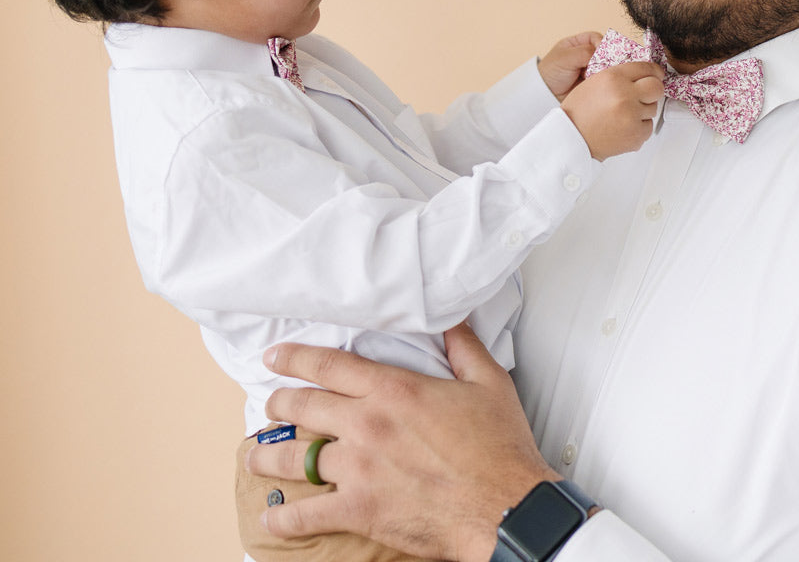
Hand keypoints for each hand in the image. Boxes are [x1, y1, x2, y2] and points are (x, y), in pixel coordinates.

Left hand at [246, 323, 560, 561]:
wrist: (506, 507)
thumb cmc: (499, 447)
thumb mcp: (488, 382)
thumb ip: (464, 346)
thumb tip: (451, 319)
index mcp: (394, 389)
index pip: (331, 364)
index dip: (296, 357)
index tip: (274, 357)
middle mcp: (368, 423)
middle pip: (306, 406)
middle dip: (280, 402)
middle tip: (269, 403)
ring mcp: (360, 469)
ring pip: (298, 457)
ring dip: (270, 454)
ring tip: (256, 454)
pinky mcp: (361, 510)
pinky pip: (310, 514)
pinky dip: (286, 517)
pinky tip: (273, 516)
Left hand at [537, 31, 603, 100]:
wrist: (546, 94)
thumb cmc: (551, 72)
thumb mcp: (566, 58)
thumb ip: (585, 52)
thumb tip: (604, 55)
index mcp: (577, 42)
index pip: (596, 38)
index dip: (601, 45)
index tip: (601, 55)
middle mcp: (586, 53)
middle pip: (604, 51)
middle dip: (604, 59)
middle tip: (599, 68)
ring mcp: (590, 67)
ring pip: (606, 65)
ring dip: (603, 70)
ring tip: (592, 77)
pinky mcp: (593, 80)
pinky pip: (603, 77)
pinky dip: (602, 79)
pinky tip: (594, 83)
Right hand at [561, 61, 662, 159]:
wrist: (572, 138)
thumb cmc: (579, 112)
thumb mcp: (594, 82)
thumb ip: (619, 76)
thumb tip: (643, 74)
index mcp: (613, 78)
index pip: (645, 67)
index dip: (653, 71)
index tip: (655, 74)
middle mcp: (624, 95)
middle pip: (656, 87)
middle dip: (653, 90)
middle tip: (646, 94)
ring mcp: (632, 115)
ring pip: (653, 108)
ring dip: (642, 110)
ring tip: (624, 114)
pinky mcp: (636, 134)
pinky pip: (648, 126)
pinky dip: (639, 127)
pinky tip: (623, 126)